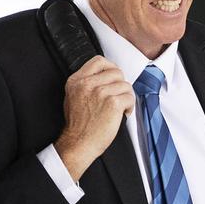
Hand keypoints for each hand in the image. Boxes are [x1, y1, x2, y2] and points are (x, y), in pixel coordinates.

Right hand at [54, 56, 134, 180]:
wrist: (79, 143)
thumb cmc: (79, 125)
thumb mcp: (73, 97)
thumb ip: (86, 83)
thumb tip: (105, 77)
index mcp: (77, 80)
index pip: (99, 61)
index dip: (111, 68)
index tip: (114, 79)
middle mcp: (87, 83)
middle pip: (116, 72)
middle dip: (121, 85)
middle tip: (118, 98)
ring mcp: (100, 92)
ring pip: (125, 85)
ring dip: (126, 97)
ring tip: (119, 108)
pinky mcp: (112, 103)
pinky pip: (130, 97)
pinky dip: (130, 107)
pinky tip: (122, 114)